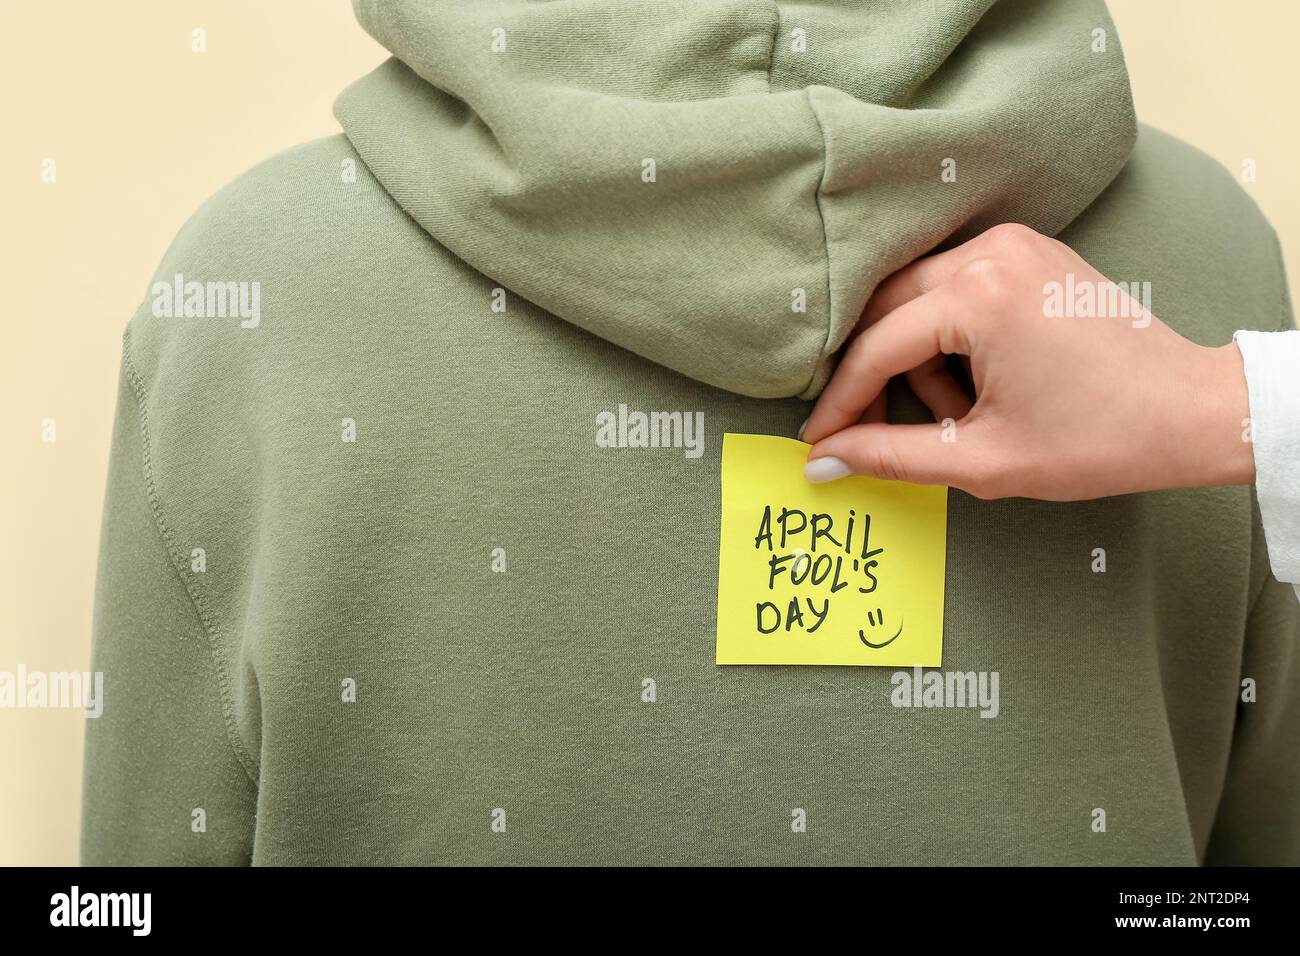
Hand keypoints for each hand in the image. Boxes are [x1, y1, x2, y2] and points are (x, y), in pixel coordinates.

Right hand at [801, 223, 1253, 500]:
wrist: (1191, 412)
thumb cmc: (1098, 440)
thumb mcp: (983, 460)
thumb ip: (891, 456)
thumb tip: (822, 462)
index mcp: (980, 296)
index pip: (876, 347)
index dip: (840, 401)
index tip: (816, 441)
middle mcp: (991, 253)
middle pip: (886, 310)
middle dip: (872, 374)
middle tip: (870, 430)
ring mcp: (1013, 245)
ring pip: (917, 298)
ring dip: (915, 358)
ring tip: (958, 414)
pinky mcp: (1029, 253)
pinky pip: (955, 288)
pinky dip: (948, 337)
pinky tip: (975, 383)